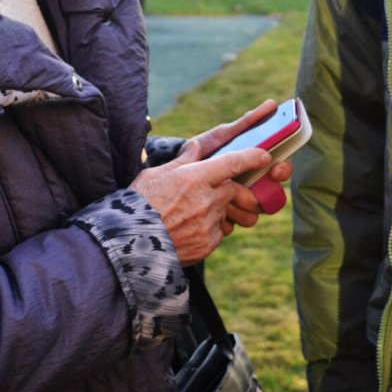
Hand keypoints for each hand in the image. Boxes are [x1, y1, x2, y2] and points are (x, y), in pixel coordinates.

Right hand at [130, 101, 280, 264]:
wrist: (127, 245)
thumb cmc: (137, 205)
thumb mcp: (156, 175)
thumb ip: (181, 161)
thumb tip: (195, 145)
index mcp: (193, 177)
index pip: (234, 163)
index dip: (253, 157)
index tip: (264, 156)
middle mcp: (206, 200)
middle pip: (235, 189)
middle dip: (234, 189)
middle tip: (220, 191)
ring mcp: (209, 223)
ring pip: (228, 212)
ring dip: (220, 210)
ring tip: (196, 212)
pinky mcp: (208, 244)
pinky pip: (220, 232)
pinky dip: (211, 229)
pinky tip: (189, 229)